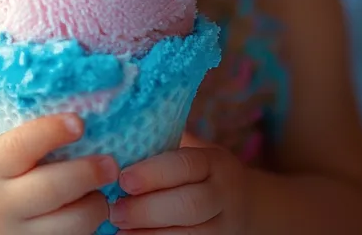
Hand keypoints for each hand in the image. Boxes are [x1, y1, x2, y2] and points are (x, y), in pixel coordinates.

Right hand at [0, 112, 118, 234]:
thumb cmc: (0, 167)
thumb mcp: (1, 143)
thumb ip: (28, 126)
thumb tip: (76, 93)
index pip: (22, 146)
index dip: (52, 131)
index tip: (79, 121)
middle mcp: (0, 204)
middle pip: (52, 189)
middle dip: (88, 173)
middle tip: (112, 162)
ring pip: (70, 224)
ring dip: (95, 204)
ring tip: (102, 189)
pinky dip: (91, 225)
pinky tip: (92, 208)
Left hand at [108, 131, 248, 233]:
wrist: (246, 205)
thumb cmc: (206, 171)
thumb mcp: (195, 150)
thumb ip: (165, 145)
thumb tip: (120, 137)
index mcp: (215, 162)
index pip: (185, 165)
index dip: (153, 174)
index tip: (123, 179)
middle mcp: (222, 195)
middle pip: (188, 205)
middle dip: (147, 210)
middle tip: (115, 210)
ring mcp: (222, 226)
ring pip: (188, 234)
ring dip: (149, 234)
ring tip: (119, 229)